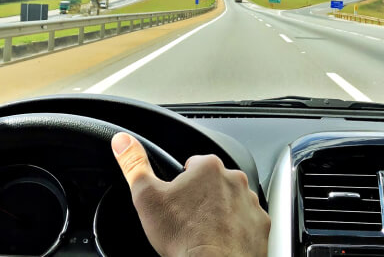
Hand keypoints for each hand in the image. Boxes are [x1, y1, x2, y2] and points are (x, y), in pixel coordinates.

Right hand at [111, 132, 269, 256]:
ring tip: (204, 232)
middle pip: (213, 182)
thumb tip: (122, 141)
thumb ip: (134, 165)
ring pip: (231, 201)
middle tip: (188, 219)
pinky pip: (247, 221)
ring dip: (220, 212)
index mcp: (208, 167)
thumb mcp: (147, 198)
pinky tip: (221, 241)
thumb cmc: (184, 237)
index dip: (181, 183)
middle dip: (201, 197)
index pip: (192, 165)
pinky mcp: (261, 225)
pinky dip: (236, 229)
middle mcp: (235, 180)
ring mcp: (251, 203)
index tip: (176, 201)